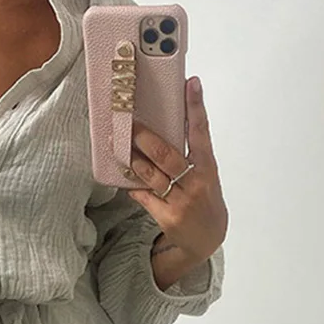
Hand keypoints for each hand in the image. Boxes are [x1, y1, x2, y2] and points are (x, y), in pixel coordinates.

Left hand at [126, 76, 227, 266]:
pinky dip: (133, 184)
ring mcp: (182, 201)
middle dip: (144, 137)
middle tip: (128, 121)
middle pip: (166, 154)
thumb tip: (163, 126)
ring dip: (131, 158)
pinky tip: (124, 175)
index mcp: (208, 167)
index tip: (191, 84)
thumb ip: (189, 155)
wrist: (206, 240)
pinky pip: (143, 195)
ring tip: (116, 143)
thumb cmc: (203, 200)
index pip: (201, 132)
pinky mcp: (167, 217)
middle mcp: (196, 183)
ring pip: (150, 174)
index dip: (195, 108)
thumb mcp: (205, 176)